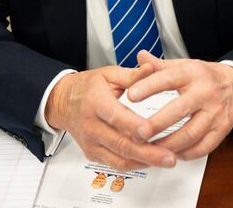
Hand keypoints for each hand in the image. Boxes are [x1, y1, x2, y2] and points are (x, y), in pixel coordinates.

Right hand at [45, 64, 176, 170]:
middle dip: (147, 153)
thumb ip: (132, 75)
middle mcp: (92, 126)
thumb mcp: (109, 75)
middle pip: (120, 144)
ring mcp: (91, 143)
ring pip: (119, 159)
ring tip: (166, 160)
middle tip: (169, 156)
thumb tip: (152, 68)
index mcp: (95, 103)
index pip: (115, 117)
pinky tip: (151, 161)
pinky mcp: (93, 154)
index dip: (133, 126)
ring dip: (144, 162)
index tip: (150, 131)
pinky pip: (115, 164)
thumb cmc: (87, 88)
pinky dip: (135, 165)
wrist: (62, 102)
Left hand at [128, 50, 232, 159]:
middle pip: (179, 110)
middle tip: (137, 133)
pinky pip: (202, 147)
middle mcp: (206, 93)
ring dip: (168, 144)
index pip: (169, 78)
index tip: (130, 95)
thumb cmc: (204, 77)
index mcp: (193, 73)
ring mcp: (216, 113)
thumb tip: (140, 56)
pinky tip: (171, 153)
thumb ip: (159, 65)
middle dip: (157, 124)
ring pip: (190, 134)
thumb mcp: (184, 65)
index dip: (149, 87)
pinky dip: (185, 153)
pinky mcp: (222, 130)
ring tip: (150, 148)